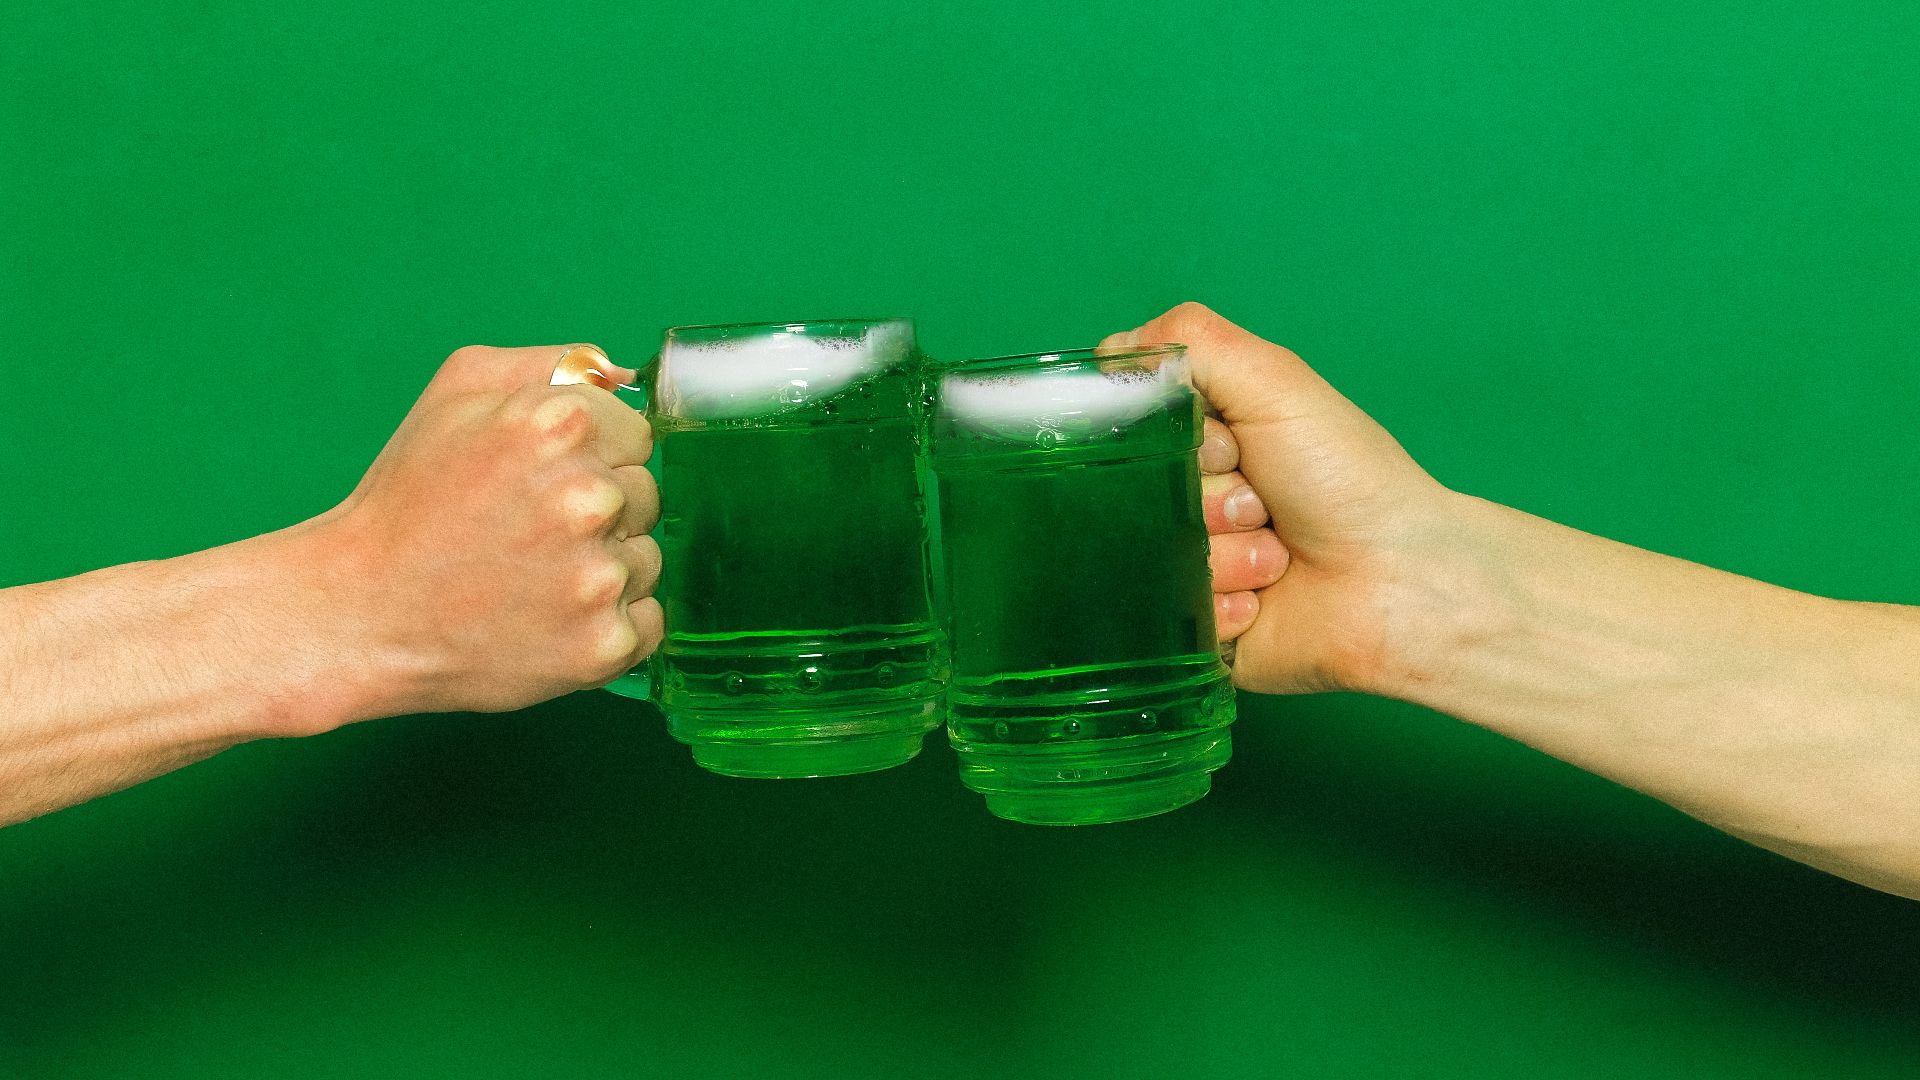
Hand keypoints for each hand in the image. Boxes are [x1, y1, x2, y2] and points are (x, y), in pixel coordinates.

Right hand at [307, 343, 662, 720]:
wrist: (361, 613)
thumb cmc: (408, 502)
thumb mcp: (456, 395)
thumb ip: (548, 365)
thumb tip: (623, 375)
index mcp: (560, 425)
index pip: (637, 435)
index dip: (594, 457)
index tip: (547, 482)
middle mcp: (588, 498)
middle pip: (645, 495)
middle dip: (600, 512)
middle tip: (527, 534)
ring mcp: (599, 578)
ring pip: (646, 559)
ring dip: (605, 570)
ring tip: (532, 579)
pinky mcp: (603, 645)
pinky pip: (647, 622)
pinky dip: (609, 626)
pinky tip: (550, 620)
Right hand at [1103, 304, 1450, 694]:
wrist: (1399, 580)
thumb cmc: (1347, 477)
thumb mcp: (1275, 382)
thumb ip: (1191, 342)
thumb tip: (1109, 353)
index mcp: (1202, 441)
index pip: (1129, 426)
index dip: (1173, 436)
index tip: (1225, 442)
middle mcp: (1188, 500)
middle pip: (1131, 494)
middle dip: (1204, 496)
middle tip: (1260, 501)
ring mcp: (1189, 564)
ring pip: (1149, 554)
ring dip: (1220, 552)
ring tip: (1275, 554)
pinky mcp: (1194, 626)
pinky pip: (1166, 610)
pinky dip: (1220, 602)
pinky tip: (1265, 597)